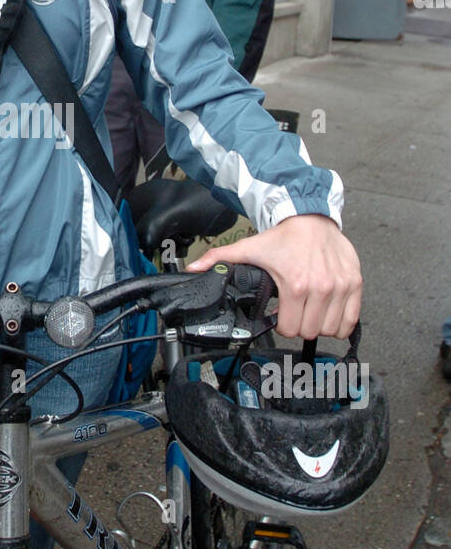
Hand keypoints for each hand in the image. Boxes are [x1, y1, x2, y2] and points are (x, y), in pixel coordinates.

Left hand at [186, 213, 361, 339]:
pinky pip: (352, 319)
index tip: (281, 314)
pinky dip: (342, 321)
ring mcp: (341, 286)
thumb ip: (220, 259)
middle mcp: (321, 287)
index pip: (290, 328)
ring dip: (320, 324)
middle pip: (310, 331)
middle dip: (300, 325)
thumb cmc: (284, 236)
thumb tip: (193, 269)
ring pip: (331, 329)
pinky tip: (330, 311)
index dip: (282, 324)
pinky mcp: (355, 283)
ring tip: (311, 310)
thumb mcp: (249, 248)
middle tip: (295, 312)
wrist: (311, 216)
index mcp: (296, 283)